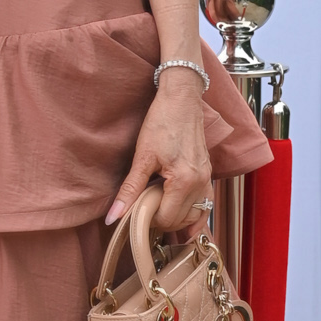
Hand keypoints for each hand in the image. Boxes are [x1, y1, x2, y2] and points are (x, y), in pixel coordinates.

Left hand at [107, 73, 212, 233]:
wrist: (181, 100)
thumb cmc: (162, 122)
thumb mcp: (141, 157)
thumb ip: (129, 190)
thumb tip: (113, 216)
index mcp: (184, 182)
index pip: (166, 219)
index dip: (147, 220)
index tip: (134, 211)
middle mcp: (200, 183)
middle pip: (180, 220)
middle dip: (161, 219)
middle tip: (142, 208)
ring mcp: (207, 179)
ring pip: (194, 215)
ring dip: (177, 217)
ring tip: (156, 208)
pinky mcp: (207, 174)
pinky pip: (204, 203)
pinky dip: (192, 212)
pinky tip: (179, 214)